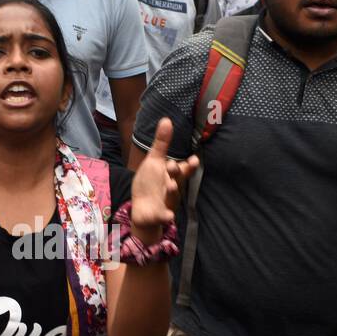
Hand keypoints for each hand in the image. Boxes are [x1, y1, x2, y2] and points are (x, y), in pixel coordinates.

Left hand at [130, 118, 198, 242]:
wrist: (143, 209)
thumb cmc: (151, 184)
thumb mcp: (154, 162)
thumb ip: (161, 143)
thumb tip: (166, 119)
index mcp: (171, 174)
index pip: (182, 168)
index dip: (189, 165)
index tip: (194, 159)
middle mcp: (172, 187)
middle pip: (177, 179)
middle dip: (176, 173)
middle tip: (172, 165)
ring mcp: (166, 201)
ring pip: (172, 196)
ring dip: (172, 191)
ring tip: (171, 185)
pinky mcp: (159, 214)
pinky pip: (164, 216)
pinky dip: (166, 216)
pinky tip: (169, 215)